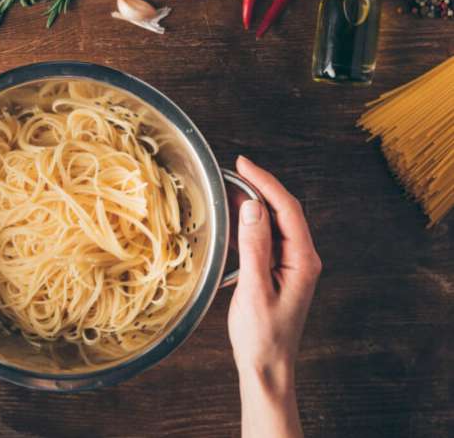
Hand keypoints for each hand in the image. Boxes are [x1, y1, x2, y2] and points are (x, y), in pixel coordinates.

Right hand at [229, 156, 321, 437]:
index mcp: (303, 260)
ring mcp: (290, 264)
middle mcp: (301, 258)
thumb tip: (253, 207)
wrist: (267, 366)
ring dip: (252, 204)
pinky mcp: (277, 271)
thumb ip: (255, 247)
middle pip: (283, 211)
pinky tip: (231, 220)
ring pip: (273, 223)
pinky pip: (264, 239)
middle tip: (232, 170)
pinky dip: (248, 224)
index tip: (243, 164)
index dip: (266, 182)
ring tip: (228, 189)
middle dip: (259, 187)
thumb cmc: (262, 336)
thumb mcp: (255, 290)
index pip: (287, 209)